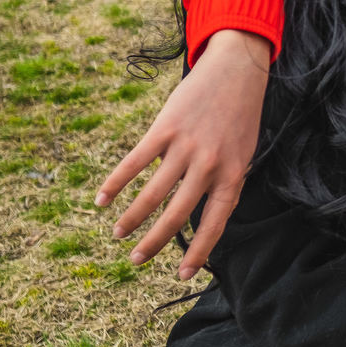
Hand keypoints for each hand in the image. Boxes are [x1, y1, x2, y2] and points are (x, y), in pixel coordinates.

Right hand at [95, 29, 269, 278]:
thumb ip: (223, 183)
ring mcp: (186, 146)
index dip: (199, 252)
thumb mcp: (243, 153)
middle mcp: (209, 164)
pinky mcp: (165, 128)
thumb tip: (199, 216)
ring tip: (117, 233)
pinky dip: (115, 182)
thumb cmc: (240, 117)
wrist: (237, 70)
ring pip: (153, 193)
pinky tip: (102, 199)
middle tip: (136, 261)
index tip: (181, 276)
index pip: (214, 223)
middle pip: (177, 214)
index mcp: (232, 174)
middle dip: (154, 242)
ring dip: (131, 217)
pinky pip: (135, 162)